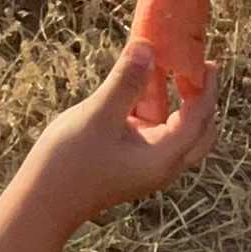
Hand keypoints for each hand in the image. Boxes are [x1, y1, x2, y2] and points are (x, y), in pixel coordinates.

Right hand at [36, 41, 219, 223]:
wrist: (42, 204)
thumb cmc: (70, 162)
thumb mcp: (98, 115)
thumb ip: (125, 82)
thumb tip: (147, 47)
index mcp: (164, 157)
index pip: (199, 119)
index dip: (205, 88)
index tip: (208, 61)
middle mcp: (162, 166)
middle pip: (198, 131)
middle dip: (201, 99)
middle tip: (198, 68)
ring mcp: (146, 166)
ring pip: (177, 132)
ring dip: (177, 103)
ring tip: (169, 71)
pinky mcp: (130, 164)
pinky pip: (155, 134)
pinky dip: (157, 112)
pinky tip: (141, 90)